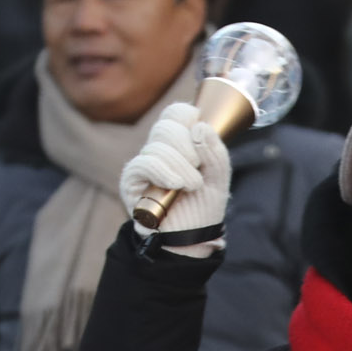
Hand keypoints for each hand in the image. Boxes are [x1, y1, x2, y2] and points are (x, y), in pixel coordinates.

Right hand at [120, 101, 230, 240]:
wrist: (192, 237)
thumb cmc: (204, 205)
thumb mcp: (219, 176)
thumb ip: (215, 150)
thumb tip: (199, 126)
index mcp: (179, 143)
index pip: (175, 113)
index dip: (187, 116)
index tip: (199, 134)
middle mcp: (159, 150)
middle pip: (166, 126)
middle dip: (188, 146)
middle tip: (198, 167)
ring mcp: (144, 164)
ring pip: (157, 146)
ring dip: (181, 166)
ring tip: (193, 186)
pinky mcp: (131, 181)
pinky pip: (143, 164)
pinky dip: (162, 171)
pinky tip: (176, 185)